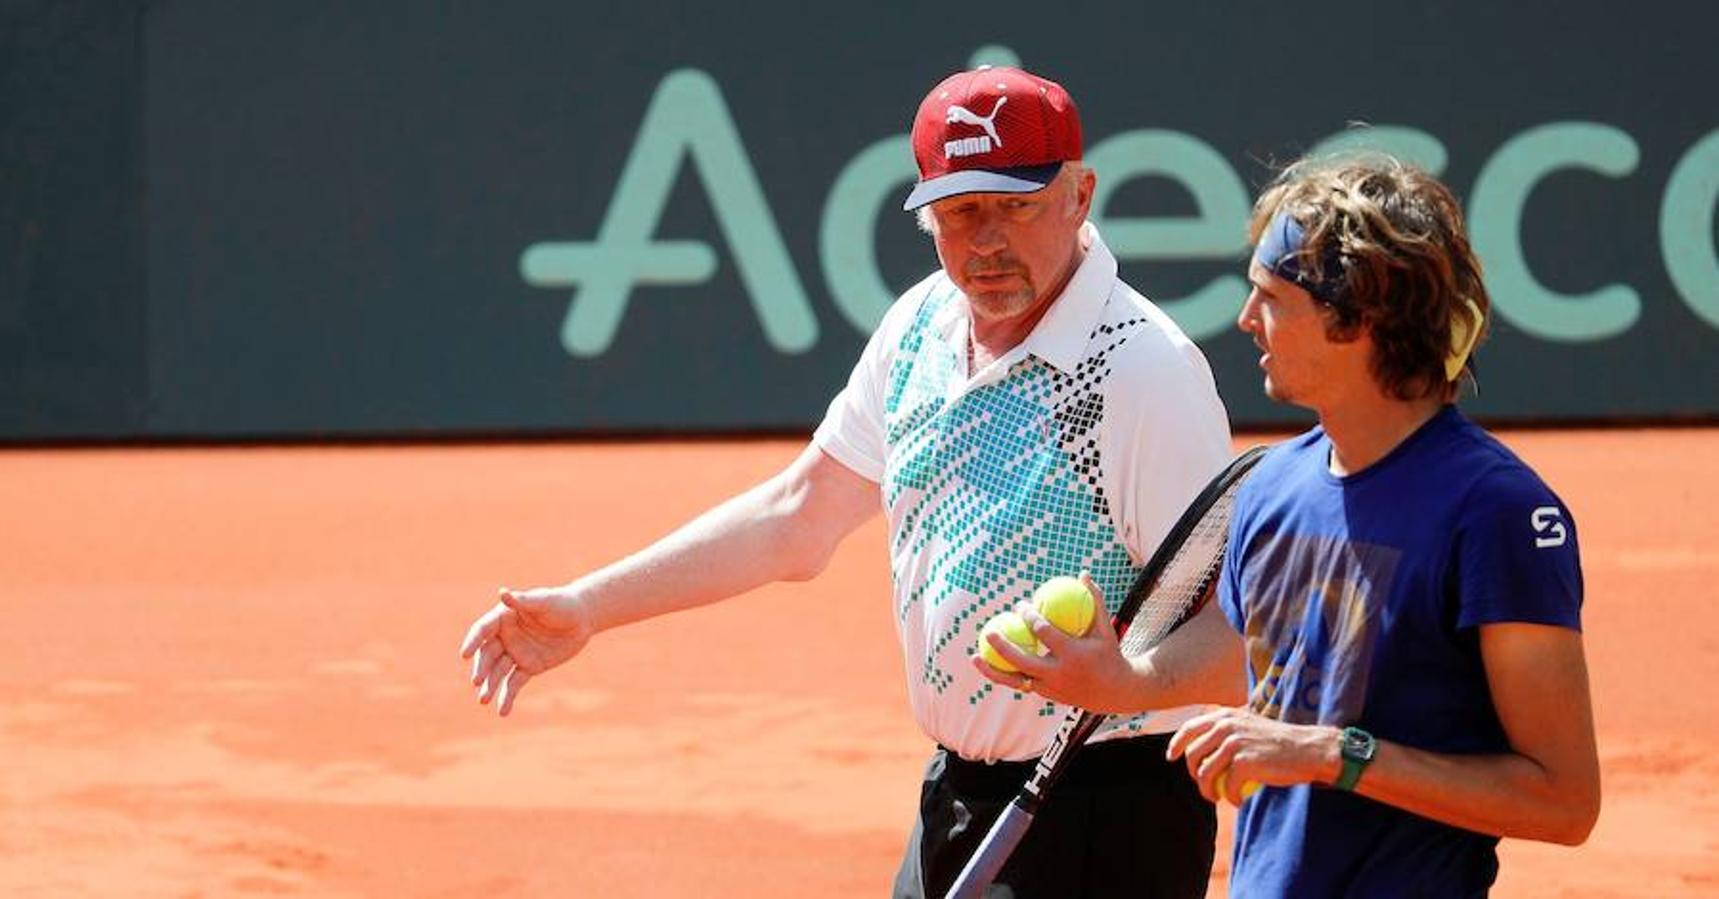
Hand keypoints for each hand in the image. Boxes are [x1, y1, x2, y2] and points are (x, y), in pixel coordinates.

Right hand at [459, 585, 595, 715]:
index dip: (473, 641)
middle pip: (488, 655)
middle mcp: (505, 636)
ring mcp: (515, 653)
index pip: (483, 630)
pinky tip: (503, 712)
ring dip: (490, 686)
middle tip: (477, 682)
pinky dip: (507, 697)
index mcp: (504, 617)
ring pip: (498, 672)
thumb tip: (502, 593)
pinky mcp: (528, 667)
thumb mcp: (544, 601)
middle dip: (482, 669)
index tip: (465, 654)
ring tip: (484, 701)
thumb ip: (523, 601)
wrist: (582, 618)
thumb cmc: (562, 603)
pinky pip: (514, 683)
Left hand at [969, 574, 1144, 713]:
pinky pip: (1020, 684)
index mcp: (1072, 655)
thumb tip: (1083, 573)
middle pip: (1023, 660)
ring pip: (1015, 680)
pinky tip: (990, 664)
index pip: (1044, 633)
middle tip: (990, 630)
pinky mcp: (1045, 696)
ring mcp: (1050, 688)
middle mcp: (1059, 674)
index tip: (1019, 605)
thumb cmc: (1108, 653)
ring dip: (992, 670)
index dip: (1029, 617)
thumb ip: (1094, 600)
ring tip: (974, 657)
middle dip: (1003, 645)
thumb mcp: (1105, 628)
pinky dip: (1004, 675)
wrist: (1115, 692)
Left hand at [1166, 706, 1340, 802]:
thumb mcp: (1248, 725)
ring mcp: (1233, 743)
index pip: (1189, 727)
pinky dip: (1230, 797)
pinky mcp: (1244, 762)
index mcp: (1224, 715)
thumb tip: (1200, 746)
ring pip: (1205, 773)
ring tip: (1218, 798)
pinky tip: (1237, 801)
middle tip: (1206, 786)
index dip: (1177, 744)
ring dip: (1208, 791)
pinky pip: (1226, 786)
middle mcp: (1225, 725)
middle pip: (1193, 754)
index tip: (1171, 757)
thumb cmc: (1278, 742)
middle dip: (1194, 774)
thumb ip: (1226, 730)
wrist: (1307, 749)